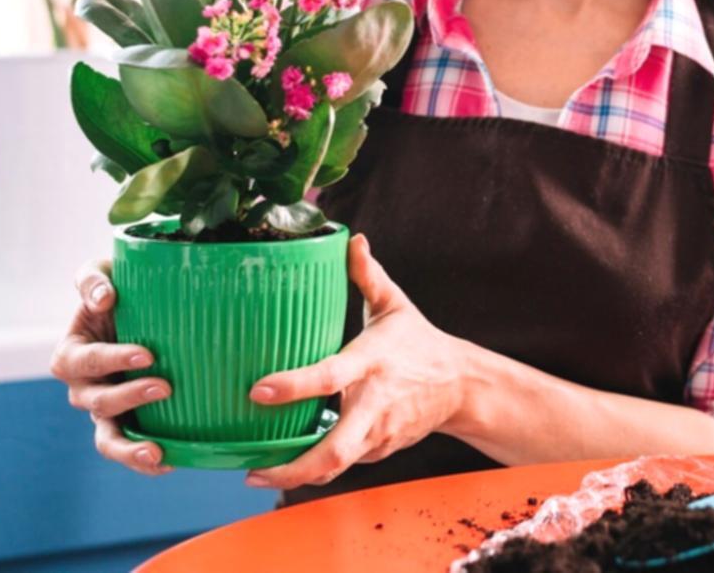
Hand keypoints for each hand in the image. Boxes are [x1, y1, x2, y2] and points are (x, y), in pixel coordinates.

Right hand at [49, 258, 173, 475]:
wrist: (145, 308)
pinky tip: (173, 461)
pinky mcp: (130, 423)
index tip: (147, 354)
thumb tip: (102, 299)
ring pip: (107, 438)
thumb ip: (93, 280)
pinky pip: (131, 448)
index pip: (84, 361)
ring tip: (157, 453)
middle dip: (128, 398)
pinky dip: (147, 462)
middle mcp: (84, 388)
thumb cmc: (120, 288)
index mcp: (72, 354)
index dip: (112, 360)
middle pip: (96, 403)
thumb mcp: (101, 272)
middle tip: (165, 387)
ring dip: (130, 448)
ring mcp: (105, 410)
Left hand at [244, 234, 468, 489]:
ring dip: (297, 475)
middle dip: (292, 469)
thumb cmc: (419, 342)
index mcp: (371, 362)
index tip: (257, 391)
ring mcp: (379, 432)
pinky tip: (291, 463)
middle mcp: (374, 403)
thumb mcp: (395, 305)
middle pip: (334, 450)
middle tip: (251, 471)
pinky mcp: (380, 449)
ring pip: (336, 465)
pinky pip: (344, 464)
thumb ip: (368, 274)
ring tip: (258, 473)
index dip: (293, 386)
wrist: (461, 386)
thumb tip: (352, 238)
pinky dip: (318, 468)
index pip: (329, 377)